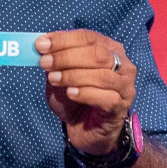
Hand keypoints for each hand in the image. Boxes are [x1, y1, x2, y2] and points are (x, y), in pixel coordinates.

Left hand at [36, 30, 134, 155]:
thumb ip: (54, 60)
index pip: (88, 37)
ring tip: (54, 80)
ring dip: (73, 76)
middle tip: (45, 63)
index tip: (41, 45)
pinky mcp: (121, 107)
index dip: (64, 39)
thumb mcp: (60, 74)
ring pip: (102, 75)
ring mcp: (125, 86)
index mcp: (109, 49)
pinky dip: (85, 94)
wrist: (85, 130)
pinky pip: (106, 97)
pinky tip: (71, 94)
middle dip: (67, 57)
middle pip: (97, 54)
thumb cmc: (74, 97)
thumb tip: (41, 45)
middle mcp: (122, 65)